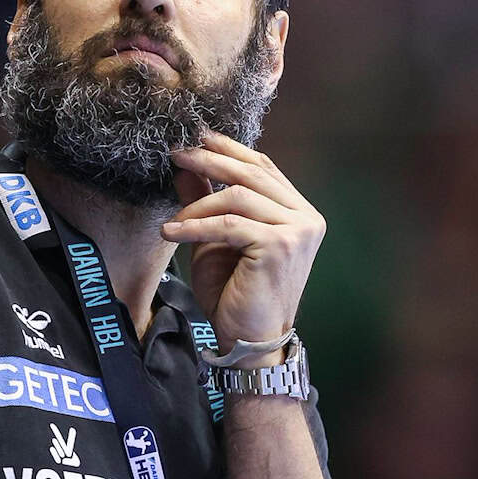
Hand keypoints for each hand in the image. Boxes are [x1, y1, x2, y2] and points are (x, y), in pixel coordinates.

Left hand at [161, 132, 325, 361]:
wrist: (249, 341)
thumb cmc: (235, 293)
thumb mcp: (214, 239)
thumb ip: (206, 202)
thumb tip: (185, 165)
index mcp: (299, 212)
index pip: (263, 167)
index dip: (229, 149)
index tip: (197, 137)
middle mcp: (306, 217)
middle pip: (253, 173)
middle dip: (211, 160)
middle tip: (178, 152)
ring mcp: (298, 230)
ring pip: (239, 196)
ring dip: (198, 204)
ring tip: (172, 219)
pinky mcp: (280, 246)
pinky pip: (230, 224)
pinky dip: (195, 226)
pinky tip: (170, 232)